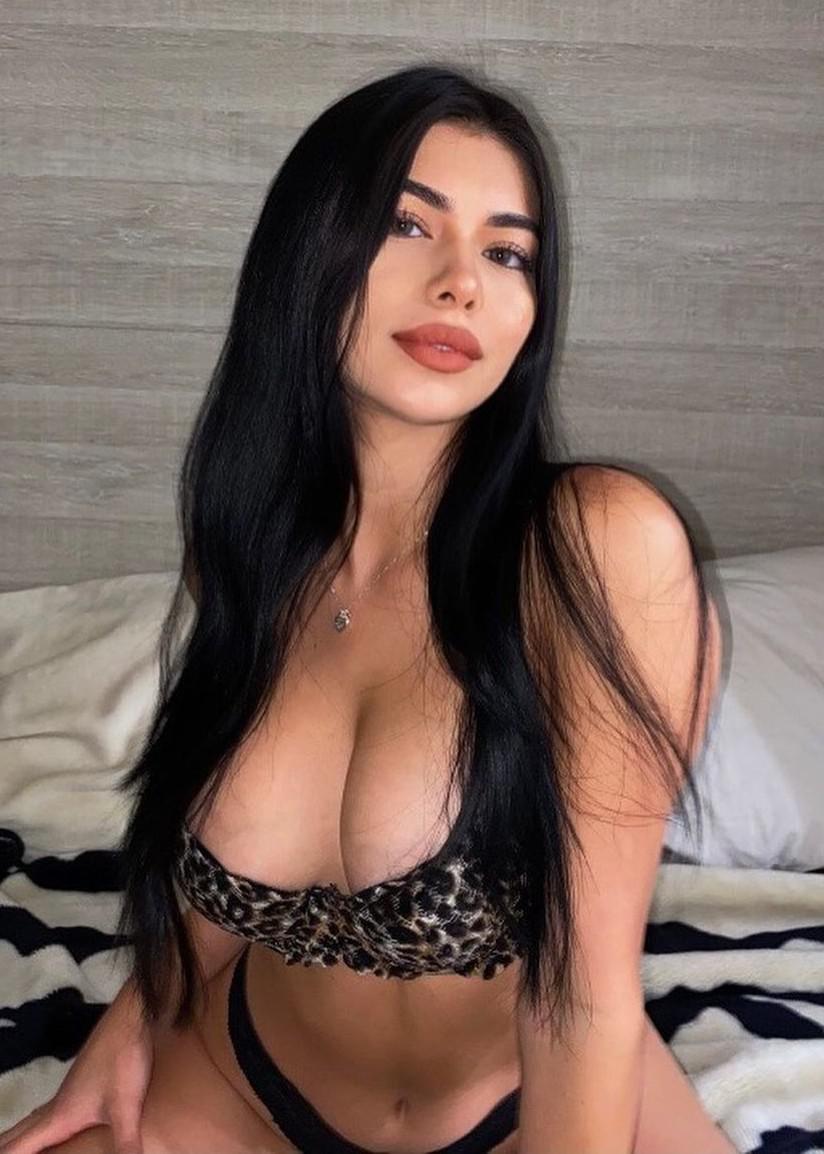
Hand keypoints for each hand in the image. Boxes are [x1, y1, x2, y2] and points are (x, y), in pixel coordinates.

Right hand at [0, 1006, 153, 1153]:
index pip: (17, 1146)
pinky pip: (48, 1110)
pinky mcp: (81, 1083)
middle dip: (6, 1147)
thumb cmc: (123, 1061)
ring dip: (22, 1137)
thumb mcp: (126, 1107)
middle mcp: (56, 1105)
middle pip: (18, 1132)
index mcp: (58, 1116)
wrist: (130, 1019)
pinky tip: (54, 1126)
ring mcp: (68, 1091)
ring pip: (33, 1120)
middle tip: (3, 1151)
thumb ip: (126, 1144)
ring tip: (17, 1148)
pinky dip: (39, 1125)